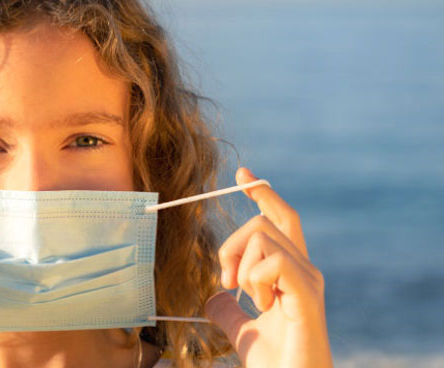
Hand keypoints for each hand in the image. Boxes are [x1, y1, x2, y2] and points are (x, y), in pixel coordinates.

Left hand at [204, 167, 331, 367]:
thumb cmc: (274, 363)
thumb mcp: (242, 331)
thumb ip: (229, 311)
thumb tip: (213, 298)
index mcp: (291, 273)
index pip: (281, 220)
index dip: (262, 194)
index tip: (242, 174)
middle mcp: (305, 270)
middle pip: (262, 224)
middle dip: (230, 245)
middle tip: (225, 281)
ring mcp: (309, 280)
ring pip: (262, 238)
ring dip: (242, 268)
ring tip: (253, 300)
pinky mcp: (307, 294)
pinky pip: (272, 262)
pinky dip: (255, 281)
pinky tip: (264, 306)